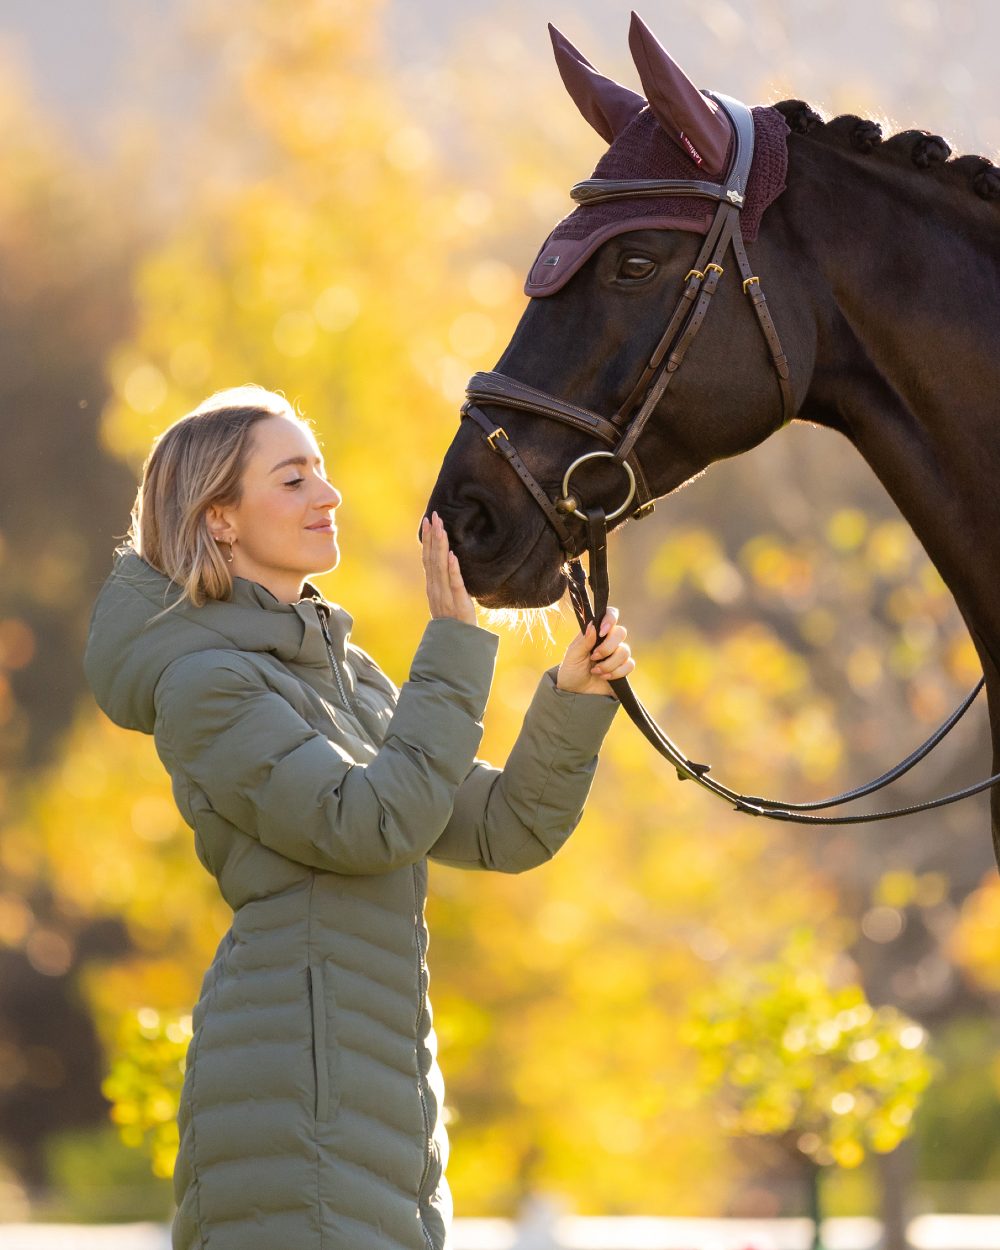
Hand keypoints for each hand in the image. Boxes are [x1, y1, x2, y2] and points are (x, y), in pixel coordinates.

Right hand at [421, 511, 477, 626]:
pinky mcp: (457, 602)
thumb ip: (444, 582)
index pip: (428, 558)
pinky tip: (452, 554)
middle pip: (432, 558)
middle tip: (434, 516)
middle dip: (433, 536)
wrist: (456, 644)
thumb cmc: (453, 621)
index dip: (427, 539)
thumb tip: (447, 562)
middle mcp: (435, 589)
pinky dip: (452, 568)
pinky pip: (454, 583)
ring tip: (442, 528)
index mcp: (432, 586)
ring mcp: (445, 595)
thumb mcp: (445, 599)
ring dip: (440, 546)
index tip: (428, 521)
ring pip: (440, 567)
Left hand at [556, 606, 632, 694]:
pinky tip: (605, 677)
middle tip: (594, 657)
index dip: (610, 619)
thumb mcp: (572, 656)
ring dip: (609, 664)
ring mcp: (617, 654)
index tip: (602, 631)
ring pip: (625, 651)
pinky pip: (629, 665)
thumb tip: (593, 625)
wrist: (576, 694)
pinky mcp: (623, 668)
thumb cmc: (571, 672)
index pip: (610, 615)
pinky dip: (617, 672)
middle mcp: (608, 641)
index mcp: (595, 633)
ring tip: (596, 671)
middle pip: (621, 632)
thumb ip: (583, 641)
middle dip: (608, 648)